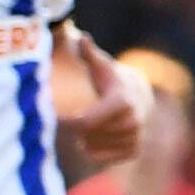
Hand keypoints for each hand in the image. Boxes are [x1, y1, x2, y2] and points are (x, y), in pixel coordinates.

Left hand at [55, 26, 145, 165]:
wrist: (141, 97)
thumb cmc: (112, 79)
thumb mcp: (102, 66)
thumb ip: (89, 53)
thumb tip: (81, 36)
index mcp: (122, 102)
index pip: (85, 122)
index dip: (66, 122)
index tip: (53, 118)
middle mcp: (133, 122)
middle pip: (87, 134)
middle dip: (77, 128)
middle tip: (74, 118)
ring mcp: (135, 138)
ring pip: (93, 147)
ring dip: (84, 139)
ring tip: (87, 125)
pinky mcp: (134, 151)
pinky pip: (101, 157)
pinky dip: (93, 150)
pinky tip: (95, 137)